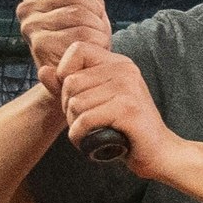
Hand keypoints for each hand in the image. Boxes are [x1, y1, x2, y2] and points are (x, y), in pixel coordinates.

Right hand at [17, 0, 108, 100]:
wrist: (81, 79)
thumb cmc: (86, 41)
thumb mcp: (91, 8)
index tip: (87, 2)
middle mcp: (27, 10)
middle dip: (95, 10)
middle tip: (95, 28)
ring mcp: (31, 28)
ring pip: (79, 13)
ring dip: (97, 29)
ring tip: (93, 41)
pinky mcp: (41, 48)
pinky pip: (79, 35)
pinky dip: (95, 43)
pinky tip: (89, 52)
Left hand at [59, 45, 169, 175]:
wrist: (160, 153)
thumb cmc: (125, 129)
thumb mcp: (96, 102)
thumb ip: (68, 86)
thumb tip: (42, 71)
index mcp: (118, 63)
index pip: (77, 49)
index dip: (65, 73)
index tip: (76, 96)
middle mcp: (124, 69)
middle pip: (71, 82)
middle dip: (69, 108)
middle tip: (85, 123)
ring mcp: (128, 88)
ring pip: (76, 103)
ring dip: (75, 126)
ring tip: (91, 133)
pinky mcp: (127, 108)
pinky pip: (85, 119)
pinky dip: (80, 136)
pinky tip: (91, 143)